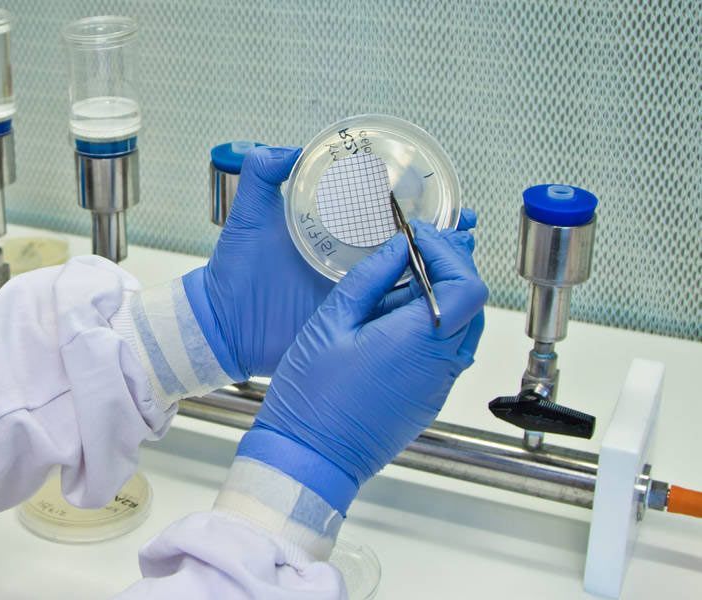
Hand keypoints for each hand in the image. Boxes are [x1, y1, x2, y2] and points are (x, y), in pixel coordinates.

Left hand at [184, 144, 477, 381]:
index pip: (383, 215)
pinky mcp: (351, 323)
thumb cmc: (233, 270)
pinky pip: (392, 315)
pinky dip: (420, 305)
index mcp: (334, 234)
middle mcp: (350, 262)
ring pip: (407, 278)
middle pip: (407, 245)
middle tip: (464, 223)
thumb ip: (261, 175)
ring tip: (464, 251)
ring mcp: (353, 293)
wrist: (222, 323)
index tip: (442, 193)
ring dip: (439, 266)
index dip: (415, 205)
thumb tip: (285, 148)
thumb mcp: (247, 216)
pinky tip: (444, 295)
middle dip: (442, 234)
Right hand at [237, 223, 487, 512]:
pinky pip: (447, 352)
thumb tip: (397, 248)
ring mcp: (438, 386)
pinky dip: (433, 325)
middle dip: (447, 269)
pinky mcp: (429, 399)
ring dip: (442, 297)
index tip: (417, 238)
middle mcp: (440, 366)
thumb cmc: (311, 398)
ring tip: (399, 284)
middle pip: (471, 302)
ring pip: (463, 327)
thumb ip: (369, 279)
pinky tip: (394, 320)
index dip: (447, 253)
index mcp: (418, 341)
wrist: (309, 459)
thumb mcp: (330, 323)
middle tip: (411, 252)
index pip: (466, 284)